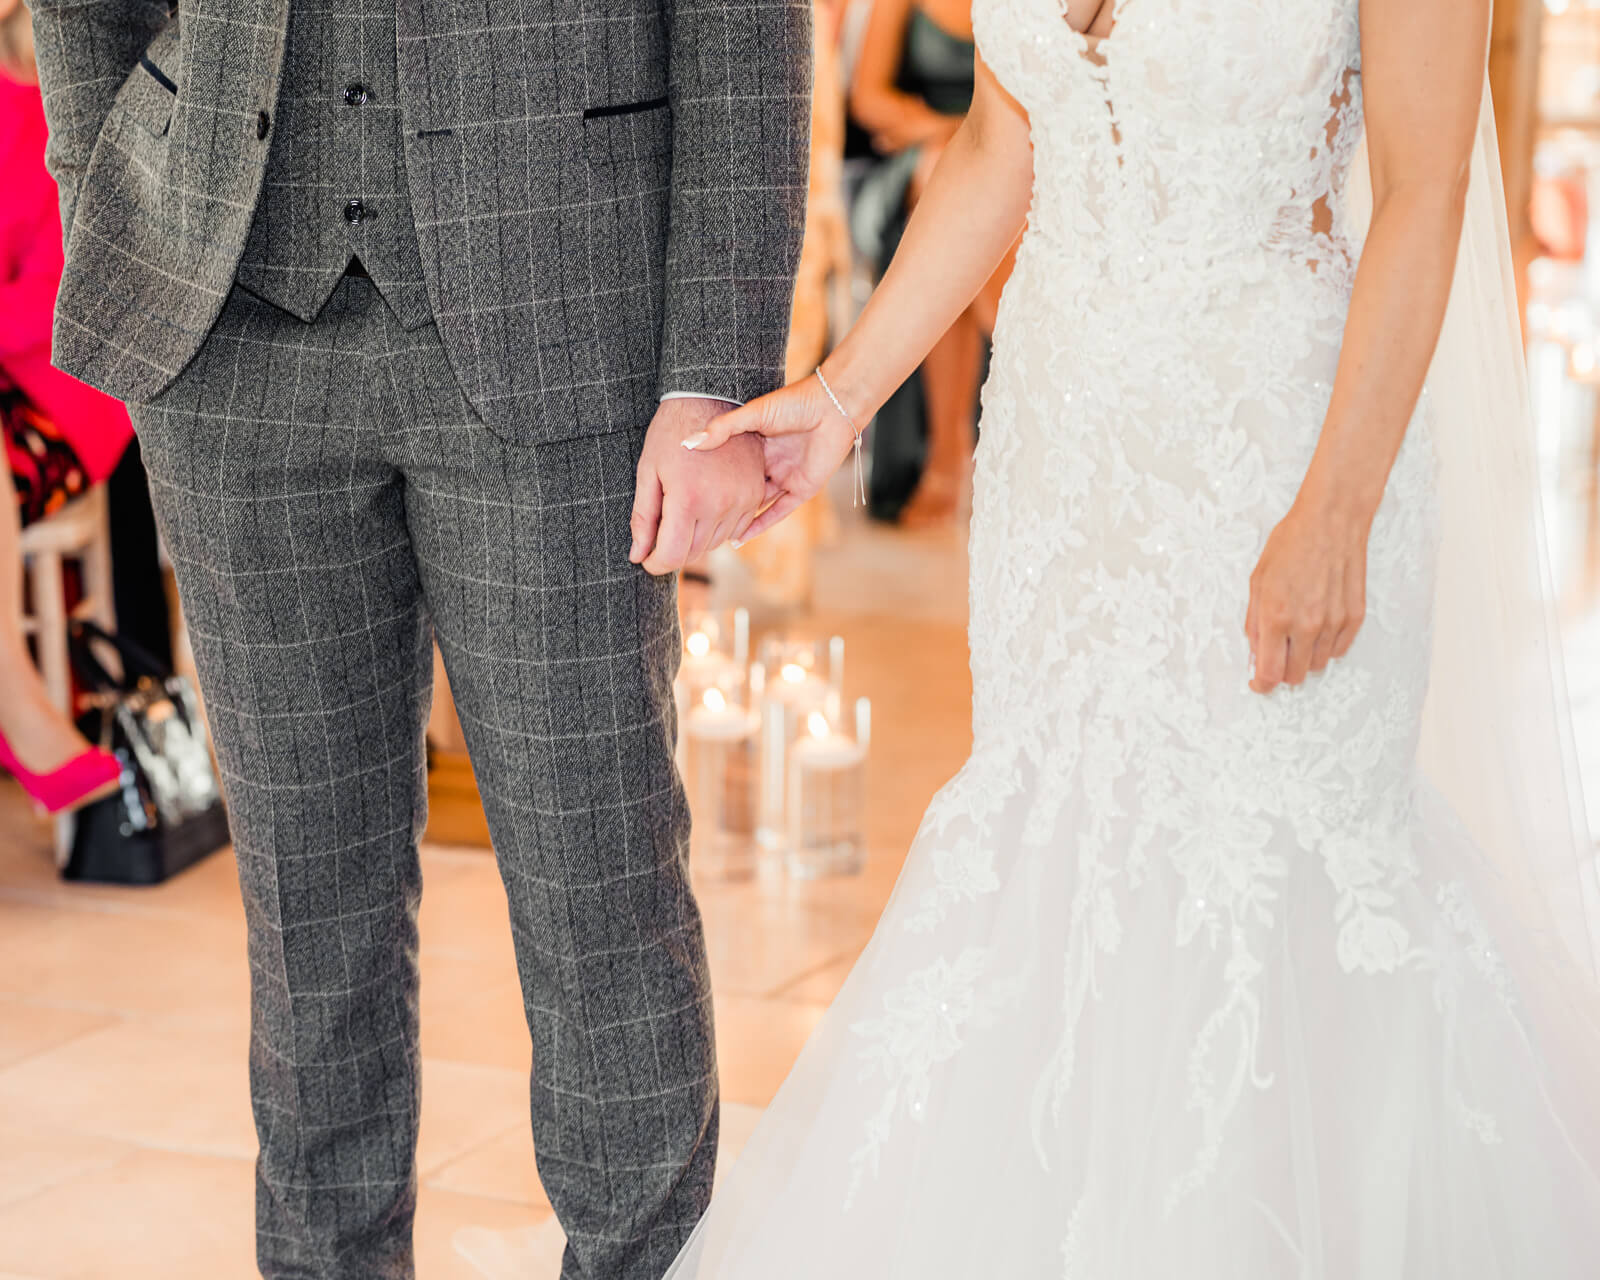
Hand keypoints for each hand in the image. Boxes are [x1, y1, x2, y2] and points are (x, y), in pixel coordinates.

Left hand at [630, 398, 766, 575]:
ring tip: (681, 514)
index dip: (654, 564)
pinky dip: (717, 528)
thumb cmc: (670, 433)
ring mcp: (742, 500)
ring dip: (695, 540)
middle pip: (693, 553)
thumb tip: (637, 555)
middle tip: (659, 535)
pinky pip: (735, 529)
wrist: (710, 399)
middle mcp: (719, 505)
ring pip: (715, 543)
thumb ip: (643, 518)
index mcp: (687, 499)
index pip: (671, 556)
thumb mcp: (648, 473)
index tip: (646, 559)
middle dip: (673, 550)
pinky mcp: (755, 494)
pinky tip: (703, 508)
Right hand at [683, 375, 858, 541]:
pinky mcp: (802, 489)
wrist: (832, 406)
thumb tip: (689, 442)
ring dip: (737, 519)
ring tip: (710, 535)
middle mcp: (769, 463)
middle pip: (741, 488)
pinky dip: (760, 525)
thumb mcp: (753, 414)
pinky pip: (778, 512)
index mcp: (756, 444)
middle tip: (693, 519)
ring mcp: (786, 477)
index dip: (709, 479)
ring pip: (757, 504)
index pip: (728, 467)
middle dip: (720, 503)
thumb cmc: (795, 403)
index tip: (685, 492)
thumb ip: (722, 429)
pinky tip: (739, 539)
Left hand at [1245, 494, 1369, 694]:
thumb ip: (1254, 621)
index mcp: (1277, 617)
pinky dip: (1326, 646)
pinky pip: (1338, 650)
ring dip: (1304, 658)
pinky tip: (1318, 626)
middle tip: (1277, 655)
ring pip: (1317, 665)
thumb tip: (1256, 652)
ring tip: (1297, 633)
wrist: (1332, 521)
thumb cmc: (1291, 544)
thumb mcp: (1258, 581)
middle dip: (1282, 672)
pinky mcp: (1354, 617)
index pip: (1270, 673)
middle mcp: (1307, 625)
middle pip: (1295, 675)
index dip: (1262, 685)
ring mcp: (1334, 623)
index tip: (1258, 684)